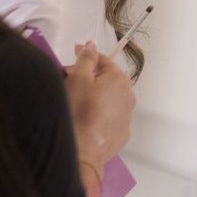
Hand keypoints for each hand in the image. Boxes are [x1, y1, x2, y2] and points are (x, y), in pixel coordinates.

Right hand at [62, 41, 135, 175]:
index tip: (73, 52)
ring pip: (108, 99)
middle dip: (89, 76)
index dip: (86, 55)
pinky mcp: (121, 134)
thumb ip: (86, 58)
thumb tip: (91, 45)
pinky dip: (98, 113)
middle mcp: (128, 97)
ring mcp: (126, 117)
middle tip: (68, 79)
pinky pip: (109, 116)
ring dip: (94, 95)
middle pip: (107, 79)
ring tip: (75, 101)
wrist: (82, 151)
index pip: (103, 59)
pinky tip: (84, 118)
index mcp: (119, 79)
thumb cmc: (78, 112)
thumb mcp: (77, 78)